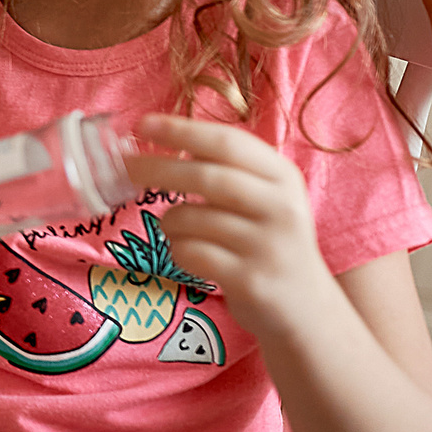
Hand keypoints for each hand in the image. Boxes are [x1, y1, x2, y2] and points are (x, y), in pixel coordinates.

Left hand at [126, 116, 336, 334]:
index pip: (228, 142)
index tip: (143, 122)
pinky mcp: (252, 281)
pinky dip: (177, 250)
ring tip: (174, 228)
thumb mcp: (265, 198)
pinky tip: (188, 254)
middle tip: (124, 166)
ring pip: (193, 217)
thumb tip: (167, 136)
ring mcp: (269, 246)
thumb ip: (228, 169)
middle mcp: (282, 207)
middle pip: (207, 176)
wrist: (306, 308)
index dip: (182, 130)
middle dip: (157, 167)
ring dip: (169, 221)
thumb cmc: (270, 242)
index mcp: (283, 177)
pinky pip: (191, 254)